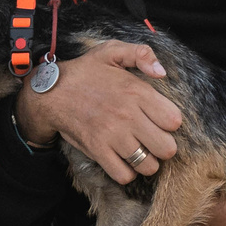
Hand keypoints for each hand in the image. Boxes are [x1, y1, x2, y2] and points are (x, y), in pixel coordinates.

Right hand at [16, 40, 178, 184]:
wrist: (50, 93)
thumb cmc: (84, 73)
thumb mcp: (111, 51)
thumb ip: (141, 53)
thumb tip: (161, 72)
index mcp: (136, 92)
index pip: (174, 121)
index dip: (170, 122)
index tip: (159, 120)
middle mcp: (128, 116)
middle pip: (167, 148)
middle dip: (163, 146)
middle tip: (152, 140)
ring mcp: (112, 136)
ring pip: (148, 166)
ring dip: (147, 162)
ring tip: (139, 152)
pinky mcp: (97, 150)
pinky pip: (123, 175)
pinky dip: (126, 173)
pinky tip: (123, 161)